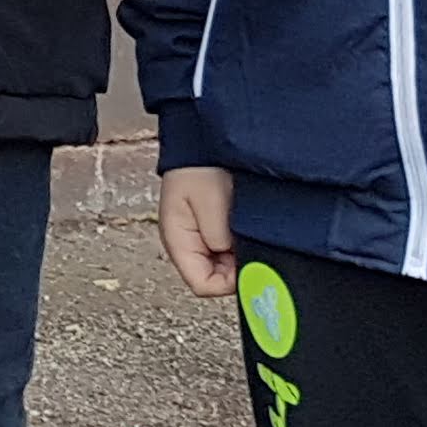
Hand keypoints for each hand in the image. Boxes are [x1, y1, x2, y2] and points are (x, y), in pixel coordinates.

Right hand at [157, 167, 237, 297]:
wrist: (201, 141)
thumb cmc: (200, 166)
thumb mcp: (210, 201)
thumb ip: (219, 236)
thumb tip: (235, 265)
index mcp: (177, 242)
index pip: (203, 285)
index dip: (229, 280)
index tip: (249, 261)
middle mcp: (187, 245)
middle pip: (215, 278)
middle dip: (236, 267)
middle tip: (249, 240)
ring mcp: (199, 239)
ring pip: (225, 267)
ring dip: (240, 253)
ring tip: (247, 226)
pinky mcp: (212, 230)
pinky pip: (229, 251)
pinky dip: (242, 242)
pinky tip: (246, 223)